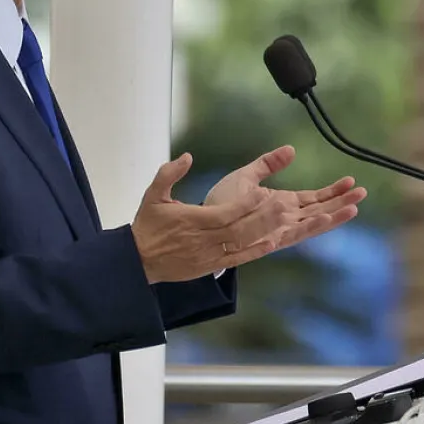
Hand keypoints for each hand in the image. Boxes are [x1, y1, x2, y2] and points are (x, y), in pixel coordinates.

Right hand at [131, 153, 305, 283]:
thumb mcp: (152, 195)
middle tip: (285, 204)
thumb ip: (168, 174)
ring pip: (241, 243)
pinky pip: (236, 260)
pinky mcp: (210, 267)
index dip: (246, 204)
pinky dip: (255, 252)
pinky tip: (272, 242)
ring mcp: (208, 255)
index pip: (225, 213)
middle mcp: (203, 239)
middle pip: (239, 229)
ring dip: (264, 231)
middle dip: (263, 217)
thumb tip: (187, 157)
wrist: (138, 261)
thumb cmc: (148, 226)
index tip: (263, 192)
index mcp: (192, 220)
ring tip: (285, 219)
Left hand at [204, 145, 363, 252]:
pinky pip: (294, 233)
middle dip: (341, 202)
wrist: (201, 223)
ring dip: (333, 216)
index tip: (350, 182)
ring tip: (353, 207)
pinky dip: (310, 226)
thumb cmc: (220, 203)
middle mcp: (284, 219)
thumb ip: (268, 164)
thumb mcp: (246, 176)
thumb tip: (290, 150)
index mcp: (280, 204)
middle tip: (362, 193)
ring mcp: (279, 230)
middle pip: (319, 210)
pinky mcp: (271, 238)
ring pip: (312, 223)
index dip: (332, 191)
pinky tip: (324, 217)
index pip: (313, 198)